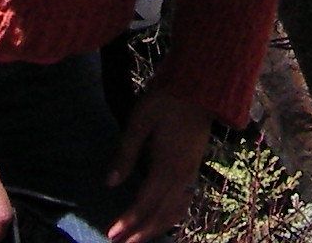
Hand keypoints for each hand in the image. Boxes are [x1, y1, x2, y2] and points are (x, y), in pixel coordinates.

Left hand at [105, 92, 213, 242]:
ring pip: (177, 210)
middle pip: (163, 214)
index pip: (146, 203)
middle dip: (142, 233)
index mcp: (167, 164)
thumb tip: (110, 183)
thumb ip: (125, 153)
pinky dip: (172, 215)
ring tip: (139, 238)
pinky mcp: (195, 165)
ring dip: (158, 228)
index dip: (129, 221)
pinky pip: (185, 200)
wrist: (201, 84)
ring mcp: (192, 170)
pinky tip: (163, 218)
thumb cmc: (166, 98)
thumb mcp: (139, 120)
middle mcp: (183, 173)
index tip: (112, 234)